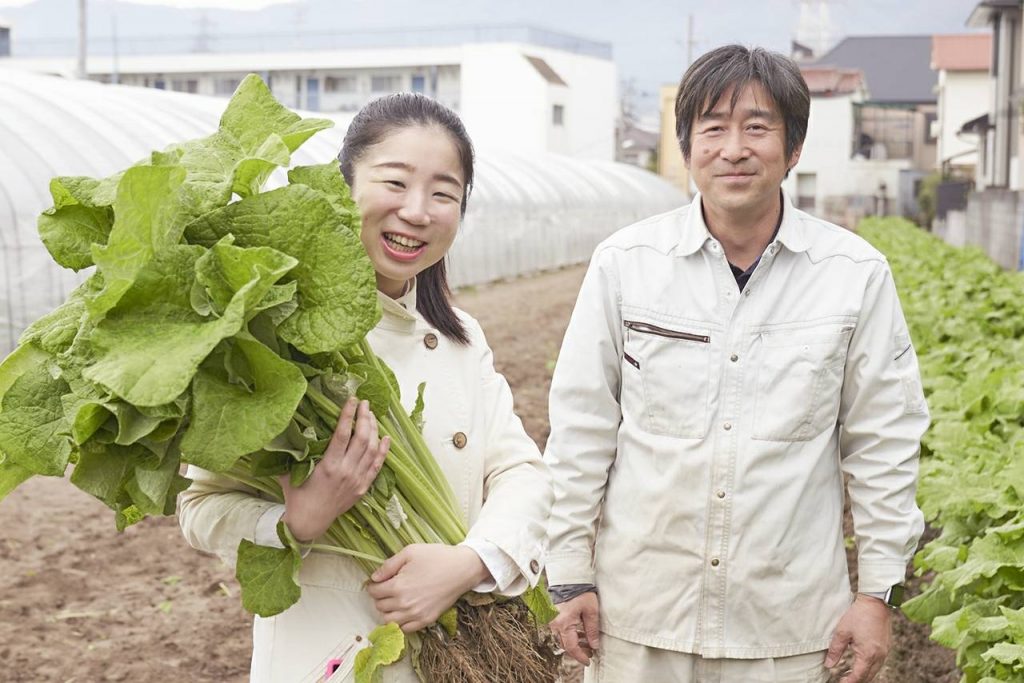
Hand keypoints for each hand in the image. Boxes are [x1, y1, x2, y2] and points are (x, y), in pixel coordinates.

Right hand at [280, 398, 389, 541]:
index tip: (352, 400)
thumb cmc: (297, 496)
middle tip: (365, 403)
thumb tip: (285, 431)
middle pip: (362, 438)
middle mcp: (346, 471)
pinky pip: (377, 466)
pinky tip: (386, 438)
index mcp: (328, 466)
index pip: (343, 434)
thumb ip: (291, 453)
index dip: (348, 415)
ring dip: (374, 430)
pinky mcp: (363, 487)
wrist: (309, 522)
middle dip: (365, 418)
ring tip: (371, 415)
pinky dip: (383, 451)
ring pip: (372, 450)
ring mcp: (357, 480)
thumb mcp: (289, 472)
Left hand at [367, 544, 490, 632]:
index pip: (374, 592)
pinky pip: (405, 629)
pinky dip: (400, 622)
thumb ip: (388, 566)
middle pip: (380, 606)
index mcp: (398, 586)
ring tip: (394, 600)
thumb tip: (374, 578)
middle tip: (387, 588)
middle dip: (380, 597)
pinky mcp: (427, 620)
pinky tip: (404, 611)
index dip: (373, 585)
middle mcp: (404, 604)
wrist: (462, 569)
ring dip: (387, 611)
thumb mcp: (410, 552)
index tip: (378, 581)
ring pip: (389, 620)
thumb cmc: (436, 557)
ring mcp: (416, 615)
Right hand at [550, 591, 600, 665]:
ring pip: (562, 638)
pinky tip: (580, 632)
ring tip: (587, 642)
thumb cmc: (580, 592)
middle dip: (578, 651)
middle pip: (565, 645)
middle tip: (590, 652)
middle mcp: (555, 624)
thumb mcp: (591, 611)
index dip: (580, 656)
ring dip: (574, 643)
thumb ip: (592, 630)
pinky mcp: (553, 616)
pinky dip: (570, 634)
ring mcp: (552, 620)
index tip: (588, 661)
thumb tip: (594, 645)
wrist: (569, 578)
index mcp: (564, 624)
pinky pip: (560, 631)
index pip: (571, 647)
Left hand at [824, 594, 892, 681]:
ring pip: (875, 670)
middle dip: (857, 680)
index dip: (849, 682)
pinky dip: (870, 667)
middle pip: (868, 676)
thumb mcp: (842, 632)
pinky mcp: (886, 646)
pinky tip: (862, 663)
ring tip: (851, 674)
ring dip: (864, 674)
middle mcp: (879, 656)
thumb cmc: (858, 615)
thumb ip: (835, 650)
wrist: (875, 603)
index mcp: (868, 654)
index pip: (859, 676)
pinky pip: (879, 662)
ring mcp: (885, 652)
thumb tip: (828, 664)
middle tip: (844, 680)